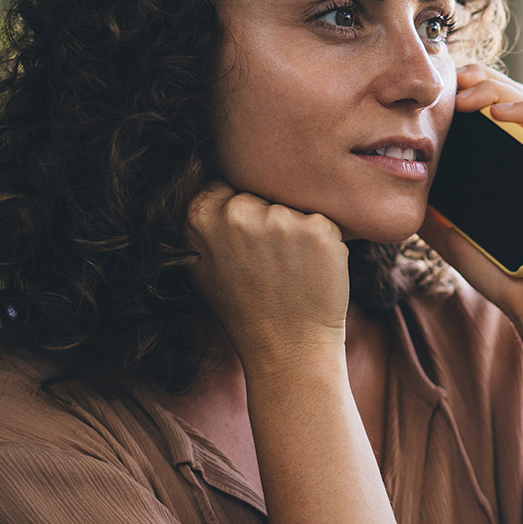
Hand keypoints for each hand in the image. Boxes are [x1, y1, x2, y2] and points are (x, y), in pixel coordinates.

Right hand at [184, 180, 349, 367]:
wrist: (288, 350)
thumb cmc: (246, 308)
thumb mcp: (203, 263)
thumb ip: (203, 219)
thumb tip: (209, 172)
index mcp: (198, 215)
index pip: (228, 182)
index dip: (242, 211)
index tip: (248, 241)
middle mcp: (234, 212)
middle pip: (262, 190)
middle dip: (270, 219)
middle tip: (271, 263)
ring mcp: (277, 219)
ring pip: (293, 204)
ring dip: (297, 229)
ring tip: (290, 269)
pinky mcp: (317, 227)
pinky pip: (323, 219)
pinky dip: (324, 242)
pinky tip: (311, 272)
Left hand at [419, 64, 522, 335]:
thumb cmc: (502, 271)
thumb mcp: (451, 235)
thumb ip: (431, 210)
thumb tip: (397, 187)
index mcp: (508, 163)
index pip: (486, 111)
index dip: (464, 92)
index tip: (434, 92)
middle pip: (508, 97)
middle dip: (478, 81)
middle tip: (450, 82)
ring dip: (498, 89)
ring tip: (467, 94)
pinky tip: (498, 112)